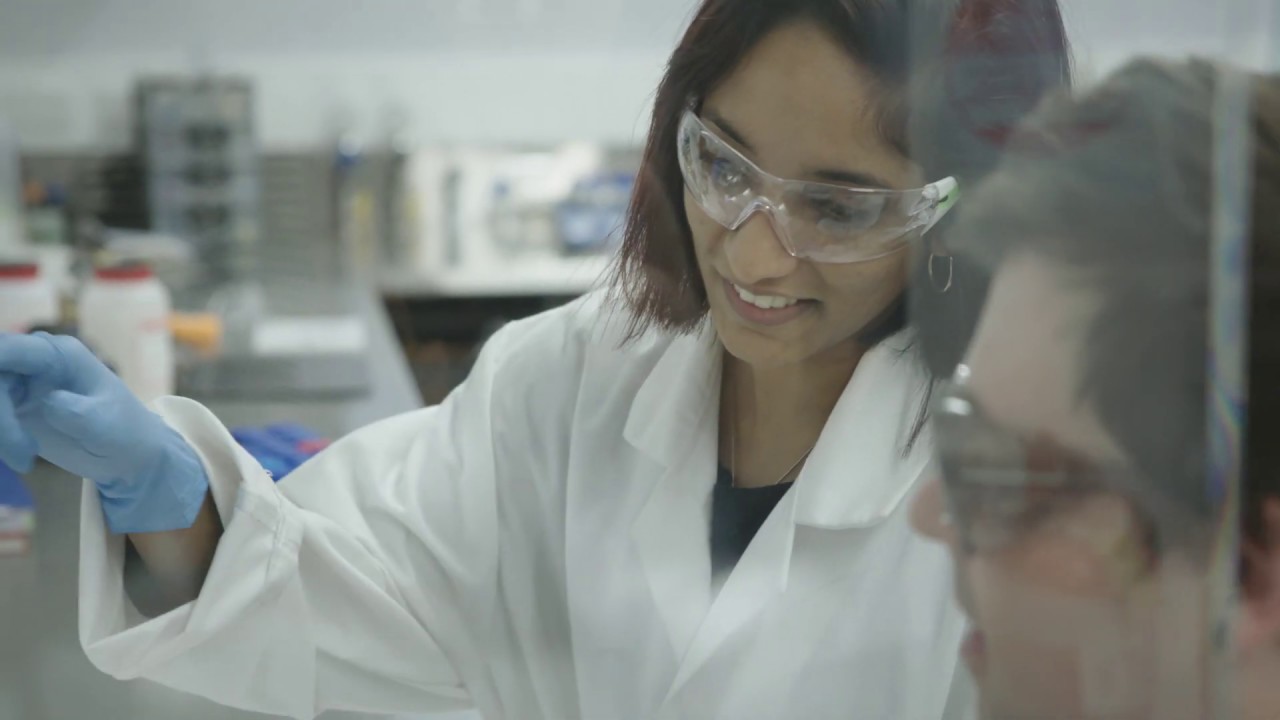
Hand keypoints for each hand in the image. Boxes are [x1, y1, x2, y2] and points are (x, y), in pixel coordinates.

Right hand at [0, 332, 209, 533]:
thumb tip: (47, 401)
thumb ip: (77, 412)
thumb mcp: (106, 426)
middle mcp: (34, 361)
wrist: (128, 455)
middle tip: (21, 452)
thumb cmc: (125, 433)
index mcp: (60, 354)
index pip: (8, 350)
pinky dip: (0, 438)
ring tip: (25, 460)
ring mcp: (20, 383)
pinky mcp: (12, 406)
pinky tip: (22, 458)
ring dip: (0, 433)